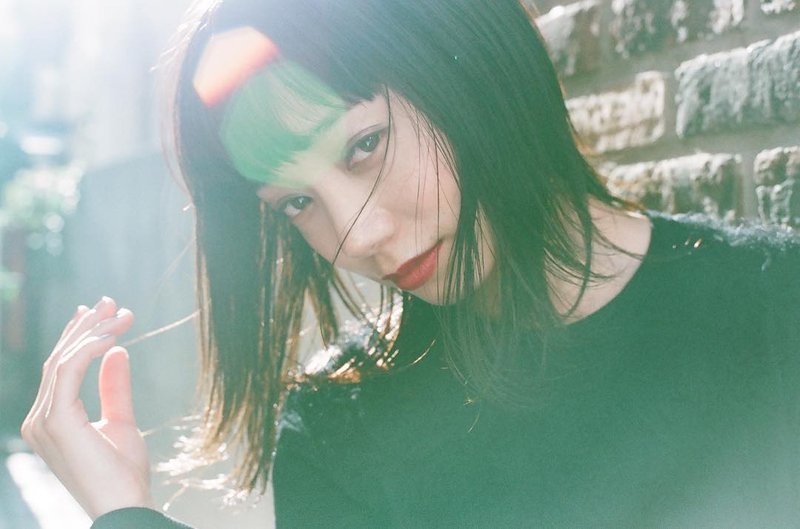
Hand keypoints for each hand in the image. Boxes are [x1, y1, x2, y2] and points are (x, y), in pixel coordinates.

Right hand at [21, 297, 155, 518]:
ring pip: (63, 360)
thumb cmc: (123, 473)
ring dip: (93, 331)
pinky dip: (89, 349)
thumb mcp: (120, 421)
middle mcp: (38, 419)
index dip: (78, 335)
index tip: (101, 310)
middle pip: (59, 359)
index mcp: (50, 420)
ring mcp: (42, 421)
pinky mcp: (56, 421)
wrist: (125, 506)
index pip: (59, 368)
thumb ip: (115, 387)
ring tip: (120, 313)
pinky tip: (112, 336)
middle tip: (112, 301)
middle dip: (87, 326)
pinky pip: (69, 371)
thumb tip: (117, 351)